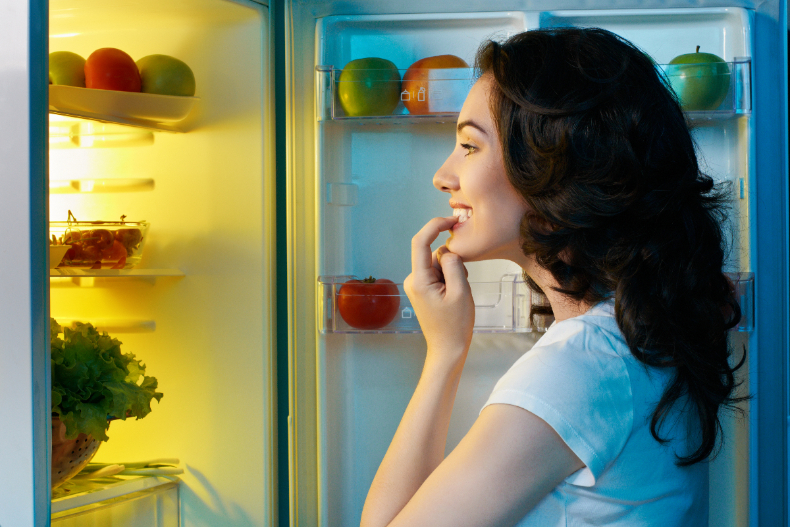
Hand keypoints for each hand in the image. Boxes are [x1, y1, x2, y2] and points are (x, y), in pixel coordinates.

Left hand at [403, 217, 474, 365]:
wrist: (448, 349)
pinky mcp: (422, 289)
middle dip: (452, 261)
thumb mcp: (461, 291)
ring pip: (437, 264)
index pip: (420, 241)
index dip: (435, 225)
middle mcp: (412, 280)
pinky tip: (454, 295)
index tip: (452, 220)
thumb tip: (448, 250)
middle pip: (433, 254)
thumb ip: (454, 264)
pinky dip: (449, 278)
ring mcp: (416, 285)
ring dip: (452, 272)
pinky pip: (437, 273)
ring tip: (459, 294)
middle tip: (463, 283)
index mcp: (418, 280)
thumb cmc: (455, 325)